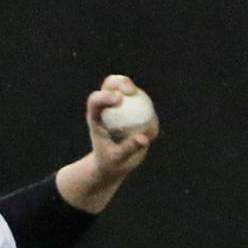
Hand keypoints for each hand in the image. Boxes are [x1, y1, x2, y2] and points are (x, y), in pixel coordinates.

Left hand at [56, 75, 159, 213]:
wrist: (114, 165)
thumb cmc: (110, 163)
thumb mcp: (116, 159)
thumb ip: (128, 148)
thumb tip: (144, 138)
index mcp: (96, 117)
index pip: (95, 101)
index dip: (105, 96)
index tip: (119, 99)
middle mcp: (107, 109)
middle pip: (110, 86)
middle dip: (120, 82)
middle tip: (131, 91)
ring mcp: (121, 108)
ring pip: (128, 90)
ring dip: (137, 93)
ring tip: (145, 112)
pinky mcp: (134, 111)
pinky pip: (143, 105)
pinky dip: (149, 112)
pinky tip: (151, 128)